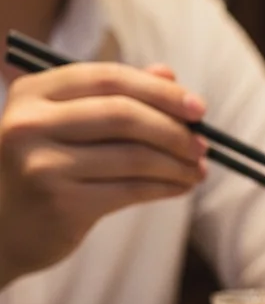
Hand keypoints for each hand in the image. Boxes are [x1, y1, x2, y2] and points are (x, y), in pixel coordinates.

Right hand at [0, 62, 207, 282]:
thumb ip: (113, 96)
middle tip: (204, 144)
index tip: (199, 108)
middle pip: (123, 115)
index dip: (160, 91)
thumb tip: (169, 74)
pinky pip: (131, 190)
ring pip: (133, 156)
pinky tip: (181, 187)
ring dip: (177, 164)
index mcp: (31, 93)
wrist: (1, 230)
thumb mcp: (67, 125)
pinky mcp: (61, 204)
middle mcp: (30, 124)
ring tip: (198, 170)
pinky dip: (166, 187)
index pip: (108, 78)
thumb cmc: (44, 168)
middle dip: (173, 130)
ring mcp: (42, 165)